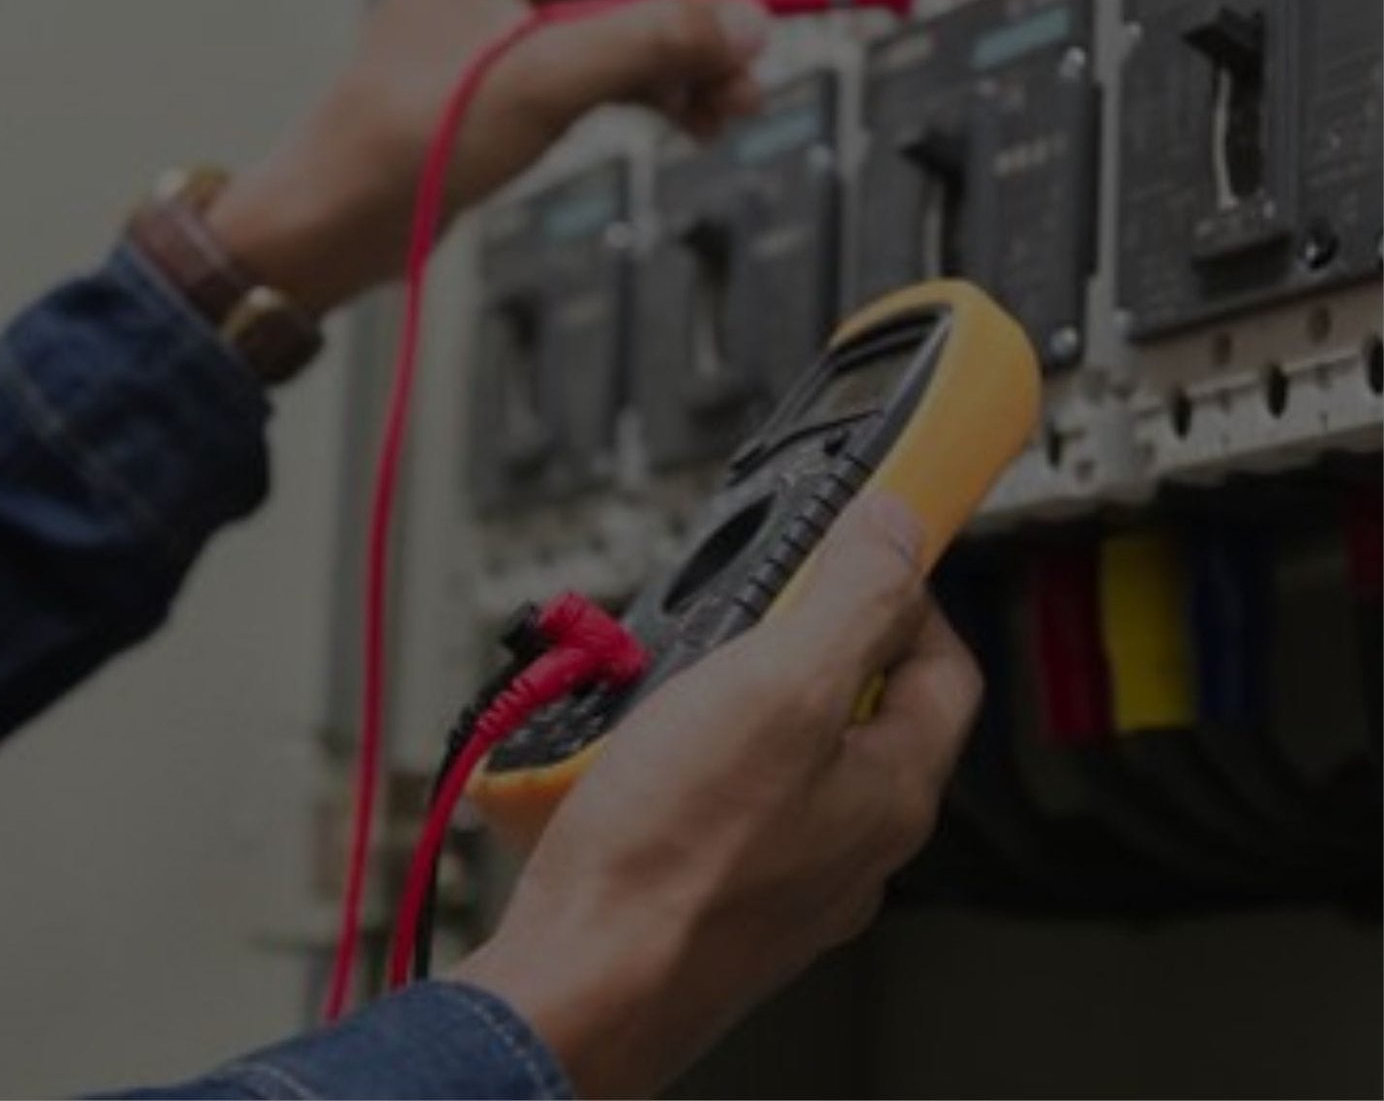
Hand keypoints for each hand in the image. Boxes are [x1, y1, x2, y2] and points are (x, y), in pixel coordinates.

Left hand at [205, 0, 805, 314]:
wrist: (336, 225)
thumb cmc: (397, 149)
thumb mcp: (541, 83)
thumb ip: (648, 43)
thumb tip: (740, 21)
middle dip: (703, 30)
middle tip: (758, 68)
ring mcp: (507, 22)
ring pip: (630, 30)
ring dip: (683, 68)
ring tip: (728, 106)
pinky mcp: (515, 73)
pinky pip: (607, 67)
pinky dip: (651, 92)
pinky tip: (687, 115)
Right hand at [452, 495, 981, 1098]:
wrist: (576, 986)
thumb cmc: (670, 859)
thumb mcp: (778, 687)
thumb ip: (851, 600)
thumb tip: (899, 532)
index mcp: (893, 787)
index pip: (942, 659)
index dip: (903, 586)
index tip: (856, 543)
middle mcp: (854, 837)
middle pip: (861, 699)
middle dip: (802, 634)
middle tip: (747, 607)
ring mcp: (789, 872)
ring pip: (787, 745)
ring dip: (740, 689)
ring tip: (678, 675)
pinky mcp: (722, 890)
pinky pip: (729, 793)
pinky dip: (695, 748)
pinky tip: (642, 746)